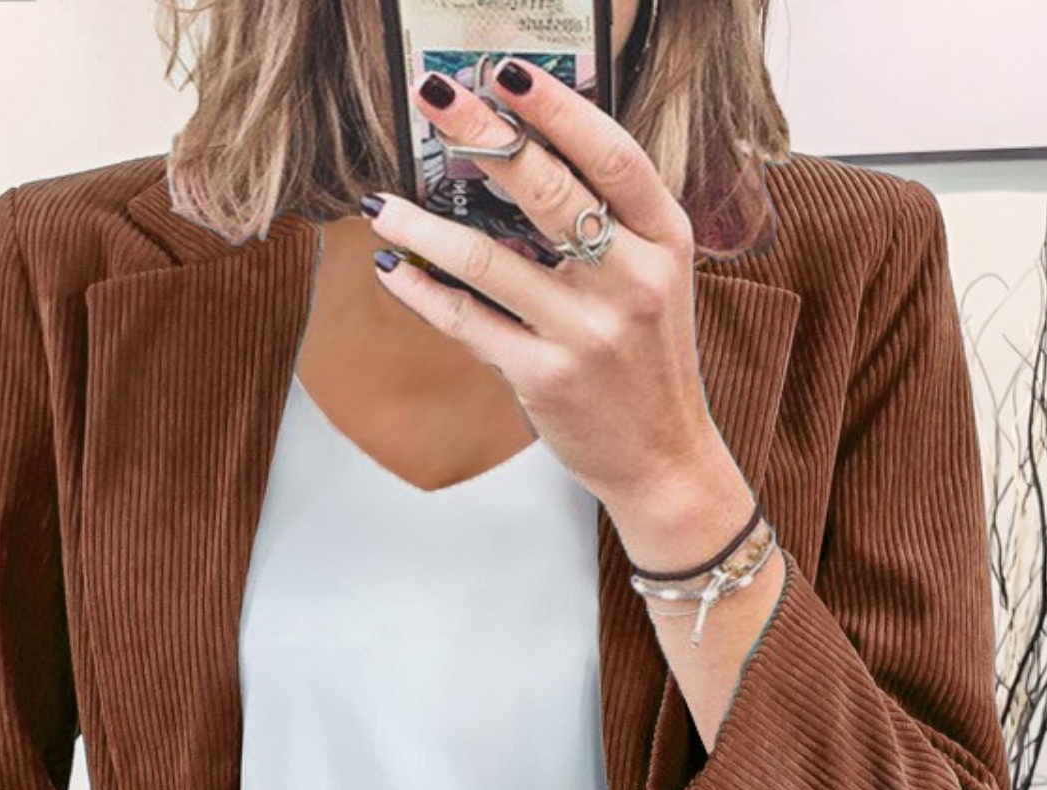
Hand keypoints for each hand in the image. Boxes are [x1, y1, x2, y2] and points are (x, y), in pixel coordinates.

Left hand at [365, 58, 728, 511]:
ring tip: (381, 201)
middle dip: (481, 137)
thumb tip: (524, 156)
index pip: (613, 156)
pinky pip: (466, 321)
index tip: (507, 73)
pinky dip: (421, 291)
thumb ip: (611, 224)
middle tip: (433, 99)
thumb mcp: (656, 280)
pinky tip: (391, 268)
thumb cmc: (648, 360)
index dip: (559, 108)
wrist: (664, 459)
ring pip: (488, 258)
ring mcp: (586, 333)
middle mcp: (631, 282)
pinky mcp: (544, 377)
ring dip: (424, 224)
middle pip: (546, 191)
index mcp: (665, 242)